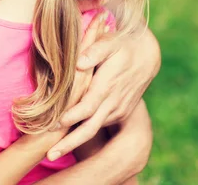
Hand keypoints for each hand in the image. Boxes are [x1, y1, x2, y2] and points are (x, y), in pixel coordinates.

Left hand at [47, 27, 159, 159]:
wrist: (147, 55)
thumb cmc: (122, 45)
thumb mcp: (110, 42)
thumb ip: (94, 51)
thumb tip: (79, 62)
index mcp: (107, 87)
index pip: (87, 107)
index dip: (71, 117)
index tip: (54, 125)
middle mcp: (113, 103)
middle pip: (89, 128)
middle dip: (70, 143)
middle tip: (50, 155)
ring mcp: (117, 110)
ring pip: (93, 130)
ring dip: (74, 141)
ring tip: (54, 151)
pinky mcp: (118, 112)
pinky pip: (99, 124)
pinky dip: (83, 132)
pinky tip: (67, 138)